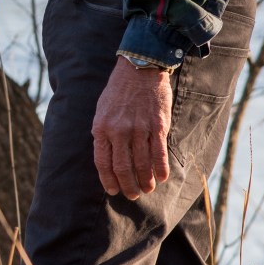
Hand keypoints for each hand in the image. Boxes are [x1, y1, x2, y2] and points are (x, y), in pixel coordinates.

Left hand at [91, 58, 172, 199]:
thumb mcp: (102, 110)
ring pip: (142, 165)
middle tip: (133, 195)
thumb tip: (107, 157)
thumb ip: (103, 133)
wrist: (139, 69)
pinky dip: (161, 169)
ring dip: (146, 181)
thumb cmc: (118, 91)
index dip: (108, 180)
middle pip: (123, 168)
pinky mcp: (157, 126)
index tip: (113, 191)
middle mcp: (119, 131)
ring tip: (147, 189)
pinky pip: (159, 154)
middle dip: (128, 186)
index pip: (103, 162)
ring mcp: (139, 129)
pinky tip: (162, 178)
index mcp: (101, 127)